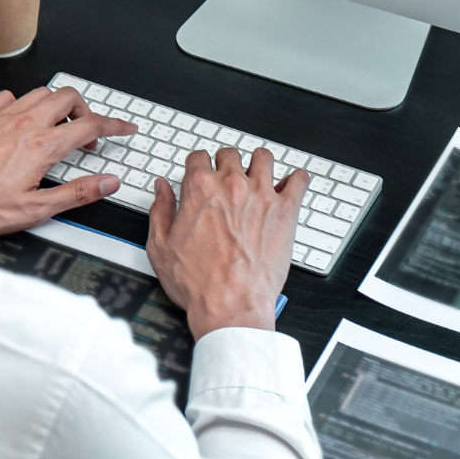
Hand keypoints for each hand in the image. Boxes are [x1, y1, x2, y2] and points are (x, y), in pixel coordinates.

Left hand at [0, 85, 136, 235]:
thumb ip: (76, 194)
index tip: (126, 128)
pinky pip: (9, 97)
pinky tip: (20, 121)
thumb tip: (106, 183)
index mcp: (41, 146)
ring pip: (40, 92)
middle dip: (87, 110)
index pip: (90, 125)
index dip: (115, 125)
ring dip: (57, 105)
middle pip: (68, 97)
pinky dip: (23, 104)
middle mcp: (22, 123)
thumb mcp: (34, 209)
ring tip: (58, 127)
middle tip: (88, 133)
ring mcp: (0, 115)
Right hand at [147, 146, 308, 335]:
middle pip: (230, 153)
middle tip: (228, 176)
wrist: (231, 305)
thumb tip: (161, 189)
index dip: (198, 165)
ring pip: (263, 157)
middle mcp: (231, 186)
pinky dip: (296, 179)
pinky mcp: (286, 211)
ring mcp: (262, 196)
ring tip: (259, 173)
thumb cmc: (199, 282)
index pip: (198, 157)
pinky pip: (299, 180)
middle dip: (226, 162)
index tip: (200, 173)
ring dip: (259, 163)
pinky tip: (291, 185)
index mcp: (199, 189)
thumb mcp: (160, 246)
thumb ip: (160, 210)